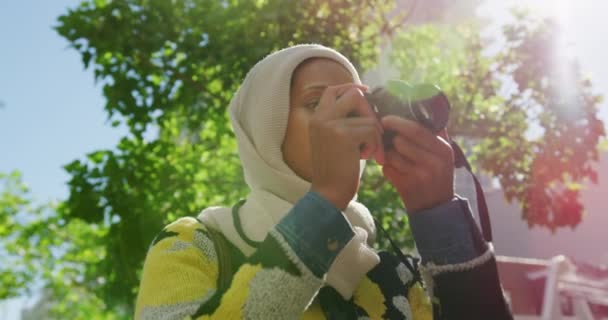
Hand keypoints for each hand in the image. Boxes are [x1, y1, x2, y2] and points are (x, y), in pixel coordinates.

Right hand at [310, 84, 384, 209]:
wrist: (328, 194)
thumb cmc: (335, 170)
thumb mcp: (334, 140)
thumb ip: (343, 121)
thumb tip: (365, 100)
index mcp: (316, 118)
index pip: (333, 90)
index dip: (352, 88)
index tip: (366, 93)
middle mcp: (320, 117)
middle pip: (353, 95)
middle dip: (370, 112)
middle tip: (375, 132)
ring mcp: (330, 124)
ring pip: (368, 118)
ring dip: (374, 137)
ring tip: (367, 153)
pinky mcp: (343, 135)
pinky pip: (371, 130)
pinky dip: (374, 146)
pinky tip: (366, 158)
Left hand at [381, 115, 453, 212]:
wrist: (436, 206)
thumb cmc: (437, 173)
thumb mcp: (444, 153)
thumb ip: (435, 132)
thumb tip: (422, 105)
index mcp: (443, 150)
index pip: (417, 130)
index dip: (398, 122)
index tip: (385, 118)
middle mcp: (433, 163)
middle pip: (401, 142)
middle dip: (390, 137)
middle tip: (386, 135)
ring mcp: (419, 176)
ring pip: (391, 155)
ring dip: (388, 152)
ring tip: (393, 154)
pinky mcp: (405, 187)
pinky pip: (387, 168)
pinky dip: (386, 166)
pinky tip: (394, 168)